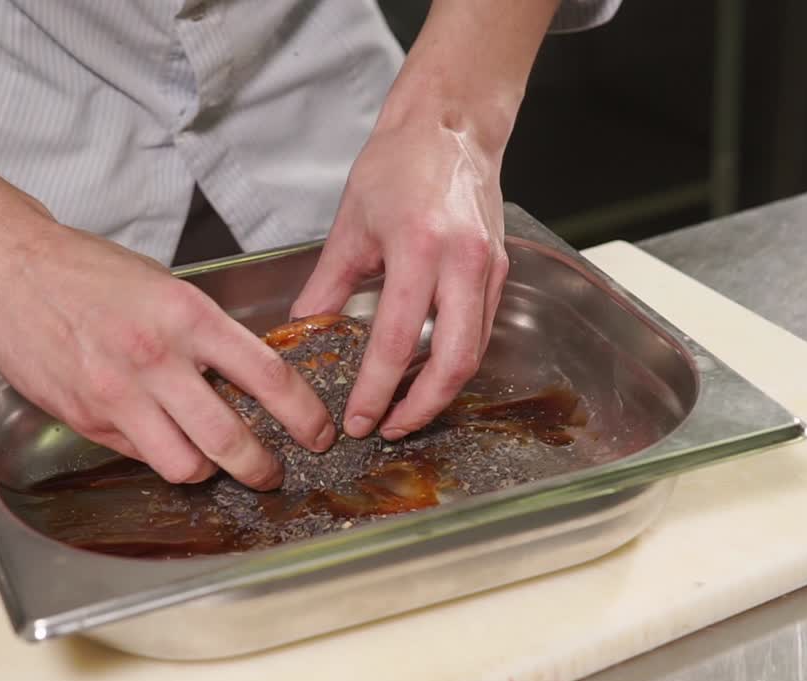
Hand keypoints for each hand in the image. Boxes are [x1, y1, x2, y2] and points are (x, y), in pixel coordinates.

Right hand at [0, 226, 336, 489]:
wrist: (9, 270)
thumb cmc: (87, 272)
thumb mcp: (165, 287)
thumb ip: (206, 334)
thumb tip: (247, 379)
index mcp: (187, 315)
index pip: (267, 376)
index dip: (303, 415)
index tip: (317, 432)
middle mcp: (156, 359)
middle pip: (229, 440)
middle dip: (263, 467)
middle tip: (273, 471)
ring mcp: (118, 395)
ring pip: (185, 465)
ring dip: (209, 470)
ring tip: (215, 460)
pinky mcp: (87, 419)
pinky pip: (140, 455)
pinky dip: (160, 454)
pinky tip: (162, 437)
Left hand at [291, 119, 508, 440]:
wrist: (452, 125)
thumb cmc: (399, 164)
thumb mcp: (351, 224)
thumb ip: (329, 285)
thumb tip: (305, 330)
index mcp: (419, 249)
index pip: (396, 340)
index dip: (376, 390)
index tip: (358, 419)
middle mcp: (463, 263)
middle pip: (453, 362)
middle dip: (421, 408)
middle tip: (389, 429)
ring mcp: (490, 268)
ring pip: (474, 353)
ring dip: (441, 391)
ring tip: (405, 411)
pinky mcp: (501, 270)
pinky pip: (482, 330)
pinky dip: (455, 360)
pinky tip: (427, 372)